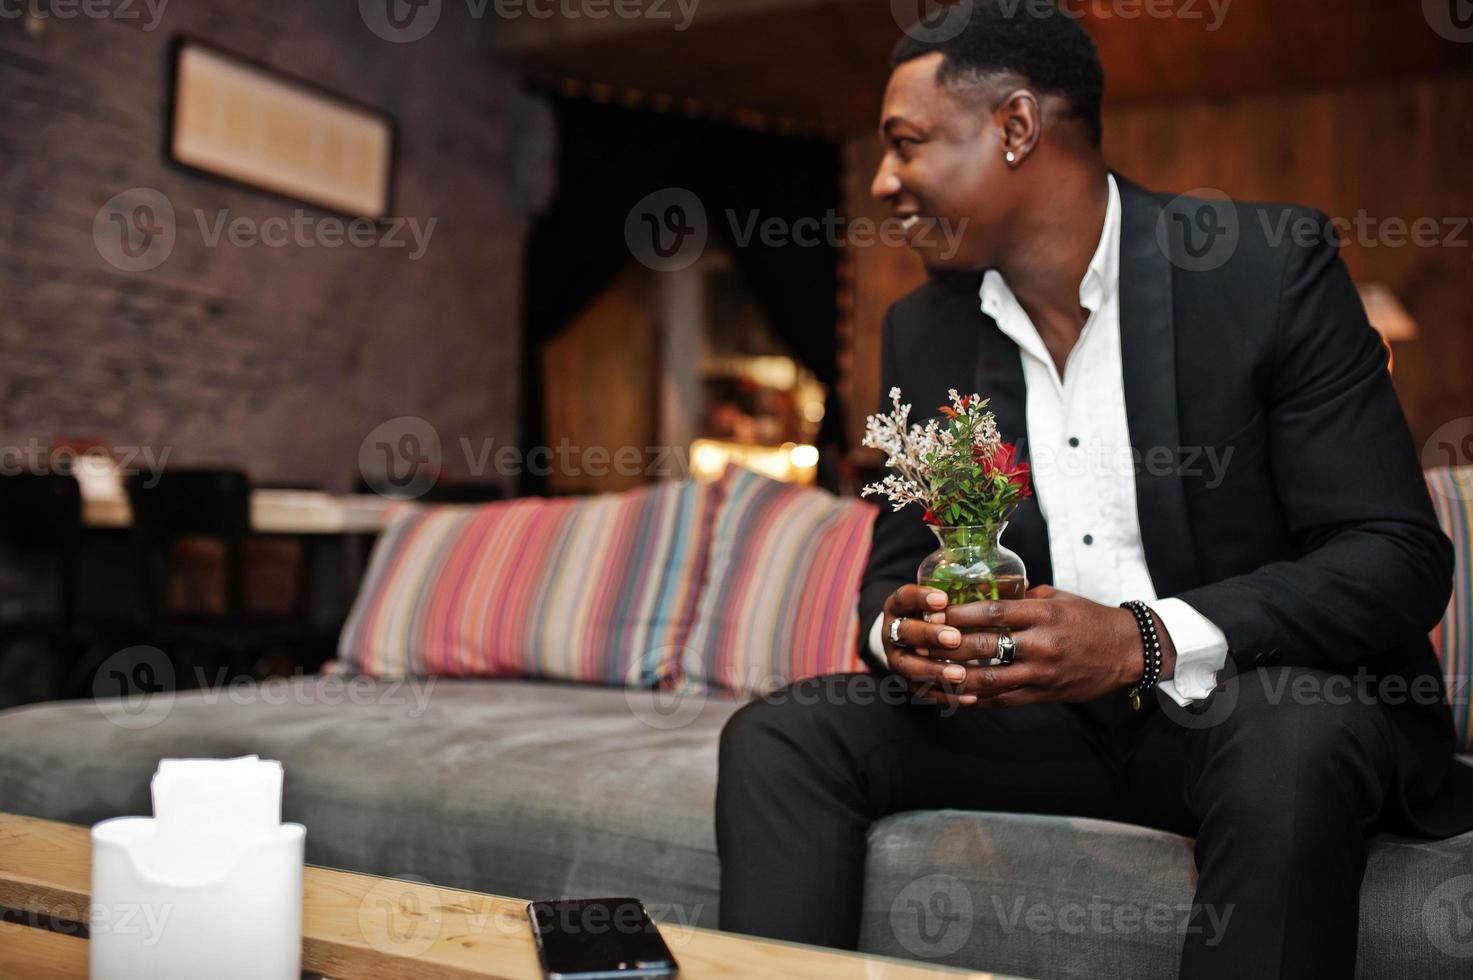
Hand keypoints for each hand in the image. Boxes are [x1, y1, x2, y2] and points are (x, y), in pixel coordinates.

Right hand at [881, 585, 972, 702]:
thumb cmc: (936, 614)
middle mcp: (892, 632)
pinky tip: (970, 697)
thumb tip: (1019, 582)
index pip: (904, 597)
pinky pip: (925, 692)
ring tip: (960, 674)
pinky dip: (947, 696)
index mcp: (899, 606)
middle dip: (929, 636)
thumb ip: (970, 591)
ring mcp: (897, 659)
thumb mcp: (942, 598)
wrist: (910, 640)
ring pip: (910, 667)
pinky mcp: (908, 683)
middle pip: (904, 633)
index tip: (943, 598)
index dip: (921, 598)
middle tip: (955, 638)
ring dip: (936, 671)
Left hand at [888, 584, 1177, 708]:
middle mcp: (1041, 644)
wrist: (1127, 651)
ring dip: (955, 678)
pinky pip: (1004, 700)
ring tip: (929, 672)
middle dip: (948, 647)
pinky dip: (977, 699)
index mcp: (1042, 614)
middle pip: (984, 647)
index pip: (992, 613)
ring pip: (990, 679)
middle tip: (920, 643)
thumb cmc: (1088, 618)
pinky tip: (955, 695)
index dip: (958, 614)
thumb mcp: (1057, 598)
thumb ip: (1022, 597)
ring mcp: (1042, 673)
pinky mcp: (1045, 694)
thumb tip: (985, 592)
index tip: (933, 612)